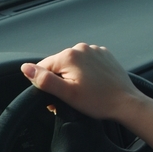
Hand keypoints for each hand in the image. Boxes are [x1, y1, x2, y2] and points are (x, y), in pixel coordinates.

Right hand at [22, 43, 152, 151]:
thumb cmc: (98, 101)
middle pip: (59, 65)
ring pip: (73, 64)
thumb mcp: (67, 95)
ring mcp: (94, 50)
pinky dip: (86, 73)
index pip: (43, 67)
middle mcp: (81, 48)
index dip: (46, 85)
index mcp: (68, 55)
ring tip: (84, 93)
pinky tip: (93, 85)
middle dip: (60, 81)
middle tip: (70, 99)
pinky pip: (87, 62)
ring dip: (73, 76)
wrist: (127, 103)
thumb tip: (25, 69)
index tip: (56, 98)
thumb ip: (44, 81)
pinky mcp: (104, 55)